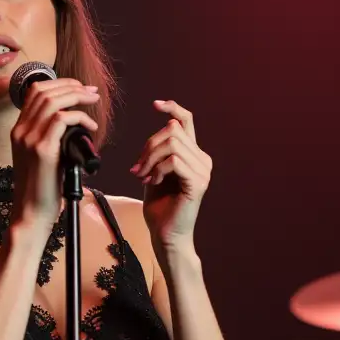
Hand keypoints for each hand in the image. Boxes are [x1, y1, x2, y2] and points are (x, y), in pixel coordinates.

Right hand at [11, 78, 99, 229]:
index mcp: (18, 130)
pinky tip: (91, 127)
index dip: (59, 84)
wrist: (32, 213)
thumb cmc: (42, 188)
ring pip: (53, 101)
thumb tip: (73, 121)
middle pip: (44, 91)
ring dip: (77, 96)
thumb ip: (51, 136)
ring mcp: (29, 139)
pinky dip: (80, 117)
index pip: (34, 92)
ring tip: (93, 101)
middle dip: (72, 86)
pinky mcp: (42, 150)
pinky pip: (62, 119)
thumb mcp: (43, 156)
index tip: (79, 89)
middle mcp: (20, 131)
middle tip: (91, 92)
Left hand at [131, 100, 210, 250]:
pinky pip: (174, 161)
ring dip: (150, 159)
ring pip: (172, 144)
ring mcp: (203, 171)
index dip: (173, 108)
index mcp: (193, 155)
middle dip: (148, 146)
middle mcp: (202, 160)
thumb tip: (159, 130)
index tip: (156, 104)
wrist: (165, 235)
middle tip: (137, 168)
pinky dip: (157, 169)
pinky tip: (152, 182)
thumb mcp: (154, 172)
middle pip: (172, 131)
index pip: (187, 122)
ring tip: (143, 176)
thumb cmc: (160, 206)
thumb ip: (159, 152)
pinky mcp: (198, 183)